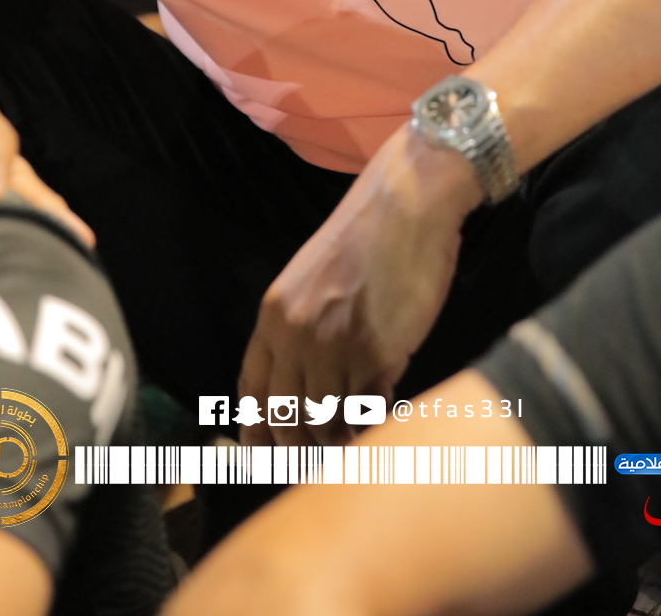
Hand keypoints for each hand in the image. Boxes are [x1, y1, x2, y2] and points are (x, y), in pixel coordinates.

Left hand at [238, 124, 481, 443]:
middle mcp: (297, 334)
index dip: (257, 429)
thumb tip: (306, 386)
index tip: (265, 455)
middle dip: (303, 444)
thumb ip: (303, 329)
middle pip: (287, 417)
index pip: (252, 389)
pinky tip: (385, 406)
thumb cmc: (367, 237)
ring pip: (327, 418)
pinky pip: (369, 405)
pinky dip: (376, 414)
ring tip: (357, 429)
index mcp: (275, 314)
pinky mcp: (378, 354)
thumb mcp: (313, 280)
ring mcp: (337, 347)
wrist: (408, 204)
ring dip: (343, 431)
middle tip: (324, 449)